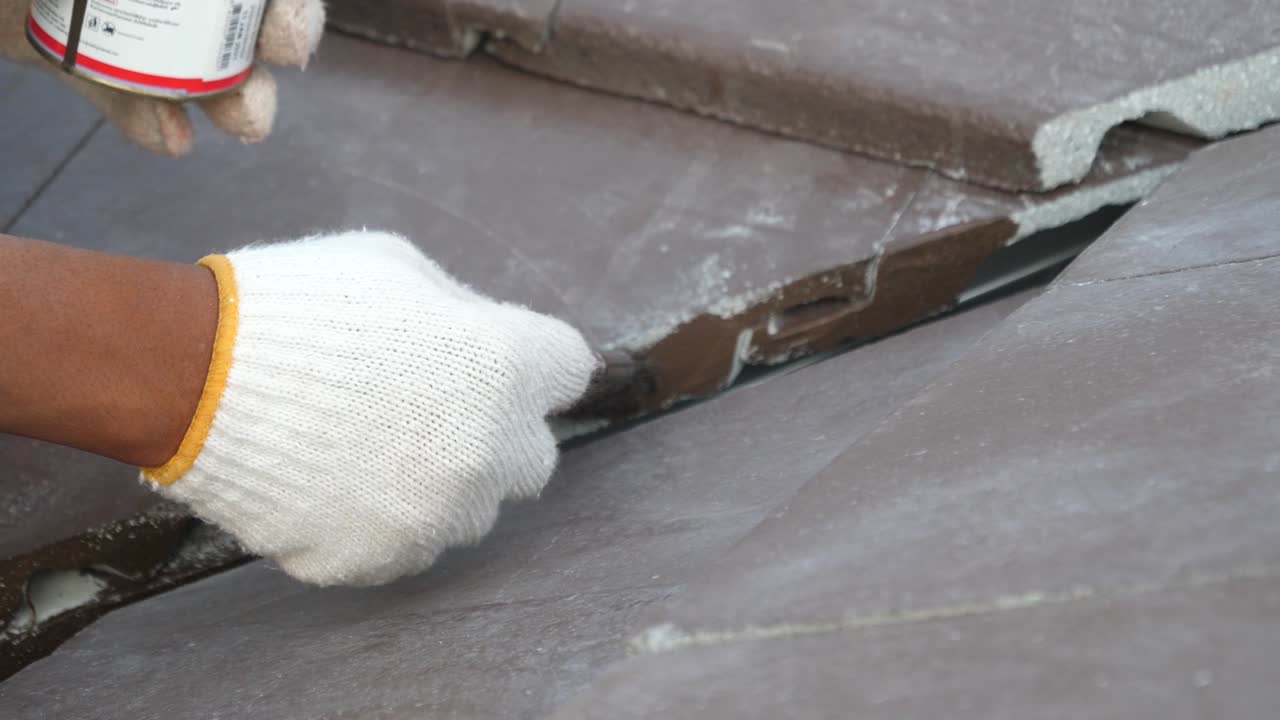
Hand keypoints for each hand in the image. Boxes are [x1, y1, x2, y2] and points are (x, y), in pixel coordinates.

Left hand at [0, 0, 323, 154]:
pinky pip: (126, 99)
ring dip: (230, 104)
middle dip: (262, 62)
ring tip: (239, 129)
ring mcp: (120, 23)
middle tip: (262, 95)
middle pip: (238, 25)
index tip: (285, 38)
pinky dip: (149, 123)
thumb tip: (209, 8)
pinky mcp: (78, 62)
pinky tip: (169, 142)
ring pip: (195, 70)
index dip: (288, 9)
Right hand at [143, 232, 600, 585]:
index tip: (504, 362)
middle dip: (498, 433)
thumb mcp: (397, 268)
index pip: (569, 370)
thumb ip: (465, 314)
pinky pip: (407, 545)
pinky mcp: (380, 559)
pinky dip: (384, 520)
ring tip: (369, 447)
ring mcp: (434, 516)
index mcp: (502, 366)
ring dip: (442, 483)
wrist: (191, 375)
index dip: (535, 361)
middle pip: (534, 457)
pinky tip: (336, 482)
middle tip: (436, 410)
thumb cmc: (297, 304)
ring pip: (471, 510)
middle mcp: (486, 452)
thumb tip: (488, 340)